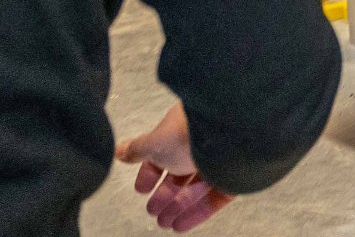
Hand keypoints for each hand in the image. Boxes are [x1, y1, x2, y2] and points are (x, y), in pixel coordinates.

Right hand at [115, 103, 234, 231]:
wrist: (230, 133)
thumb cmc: (188, 134)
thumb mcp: (154, 142)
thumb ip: (138, 150)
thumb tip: (119, 151)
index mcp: (183, 129)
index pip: (163, 152)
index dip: (150, 172)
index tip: (141, 190)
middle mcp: (202, 143)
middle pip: (180, 173)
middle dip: (164, 194)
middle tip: (152, 211)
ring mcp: (220, 160)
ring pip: (197, 187)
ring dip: (178, 207)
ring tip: (163, 223)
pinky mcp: (235, 177)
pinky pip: (214, 197)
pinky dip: (196, 212)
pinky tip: (180, 226)